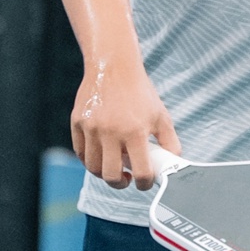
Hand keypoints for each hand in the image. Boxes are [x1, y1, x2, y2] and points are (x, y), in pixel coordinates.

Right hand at [70, 57, 179, 188]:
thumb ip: (169, 143)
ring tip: (114, 166)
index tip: (144, 181)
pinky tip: (101, 154)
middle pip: (111, 176)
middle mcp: (111, 131)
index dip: (144, 183)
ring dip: (104, 173)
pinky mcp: (77, 122)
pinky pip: (81, 152)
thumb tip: (172, 165)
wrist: (114, 66)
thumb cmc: (140, 93)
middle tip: (127, 179)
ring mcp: (91, 127)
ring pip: (93, 167)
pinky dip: (90, 159)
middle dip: (121, 184)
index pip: (141, 172)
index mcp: (135, 131)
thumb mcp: (161, 116)